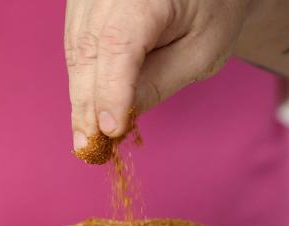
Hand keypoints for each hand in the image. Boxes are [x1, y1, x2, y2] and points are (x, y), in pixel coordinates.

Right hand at [64, 0, 253, 149]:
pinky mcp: (84, 2)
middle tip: (89, 148)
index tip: (110, 130)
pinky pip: (75, 42)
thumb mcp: (201, 51)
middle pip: (87, 50)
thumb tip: (120, 116)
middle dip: (87, 104)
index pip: (117, 45)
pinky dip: (82, 78)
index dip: (110, 91)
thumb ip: (159, 82)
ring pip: (75, 49)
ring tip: (86, 137)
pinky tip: (89, 109)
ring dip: (80, 96)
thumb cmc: (212, 9)